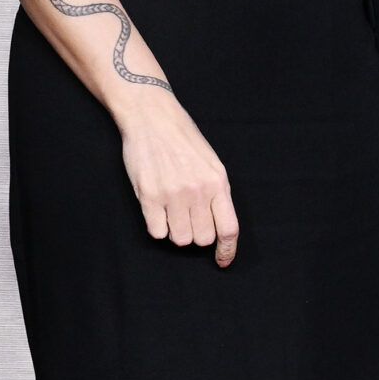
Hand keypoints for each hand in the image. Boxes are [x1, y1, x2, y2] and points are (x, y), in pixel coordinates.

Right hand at [120, 93, 240, 267]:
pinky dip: (157, 226)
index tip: (222, 261)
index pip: (228, 228)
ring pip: (180, 239)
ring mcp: (173, 194)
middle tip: (188, 218)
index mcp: (218, 182)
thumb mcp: (211, 163)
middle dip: (196, 234)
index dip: (227, 250)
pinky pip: (157, 232)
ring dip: (176, 231)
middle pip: (202, 238)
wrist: (152, 117)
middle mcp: (198, 190)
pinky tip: (156, 209)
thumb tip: (219, 226)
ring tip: (171, 210)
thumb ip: (217, 193)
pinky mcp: (150, 196)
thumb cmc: (182, 139)